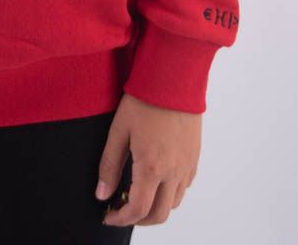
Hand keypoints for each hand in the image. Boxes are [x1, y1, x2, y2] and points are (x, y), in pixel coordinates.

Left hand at [95, 92, 200, 226]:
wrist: (173, 78)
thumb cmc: (144, 100)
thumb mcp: (119, 130)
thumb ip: (110, 165)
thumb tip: (102, 194)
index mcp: (152, 167)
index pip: (137, 210)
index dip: (120, 218)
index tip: (109, 215)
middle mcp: (173, 172)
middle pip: (159, 215)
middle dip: (138, 219)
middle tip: (122, 209)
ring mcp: (187, 165)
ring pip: (174, 203)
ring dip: (156, 206)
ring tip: (137, 192)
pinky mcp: (195, 157)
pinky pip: (184, 186)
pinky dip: (170, 192)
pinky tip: (156, 178)